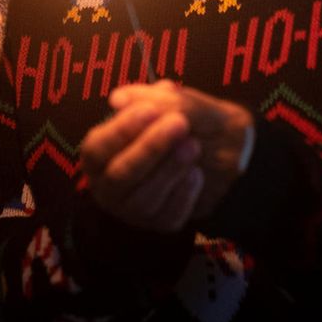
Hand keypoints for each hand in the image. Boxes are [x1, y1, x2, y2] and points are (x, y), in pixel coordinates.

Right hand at [108, 81, 252, 218]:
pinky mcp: (160, 223)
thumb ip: (148, 98)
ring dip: (169, 170)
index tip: (150, 110)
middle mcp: (109, 184)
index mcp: (100, 153)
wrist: (225, 146)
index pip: (97, 147)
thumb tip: (118, 99)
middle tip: (179, 124)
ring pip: (143, 198)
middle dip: (150, 149)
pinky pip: (168, 216)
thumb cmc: (185, 120)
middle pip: (120, 174)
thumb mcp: (173, 102)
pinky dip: (183, 194)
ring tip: (193, 146)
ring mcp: (133, 209)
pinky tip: (197, 174)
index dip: (121, 129)